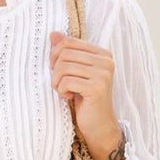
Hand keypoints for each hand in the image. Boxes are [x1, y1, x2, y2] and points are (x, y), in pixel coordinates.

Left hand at [49, 29, 123, 159]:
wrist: (99, 126)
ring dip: (57, 81)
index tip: (56, 70)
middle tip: (59, 83)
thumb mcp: (75, 73)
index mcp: (103, 54)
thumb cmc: (85, 99)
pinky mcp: (96, 88)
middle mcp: (106, 61)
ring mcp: (103, 74)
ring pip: (64, 66)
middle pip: (65, 53)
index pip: (70, 41)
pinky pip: (67, 81)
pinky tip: (68, 97)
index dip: (56, 55)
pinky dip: (62, 90)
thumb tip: (53, 33)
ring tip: (64, 91)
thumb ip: (67, 52)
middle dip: (55, 69)